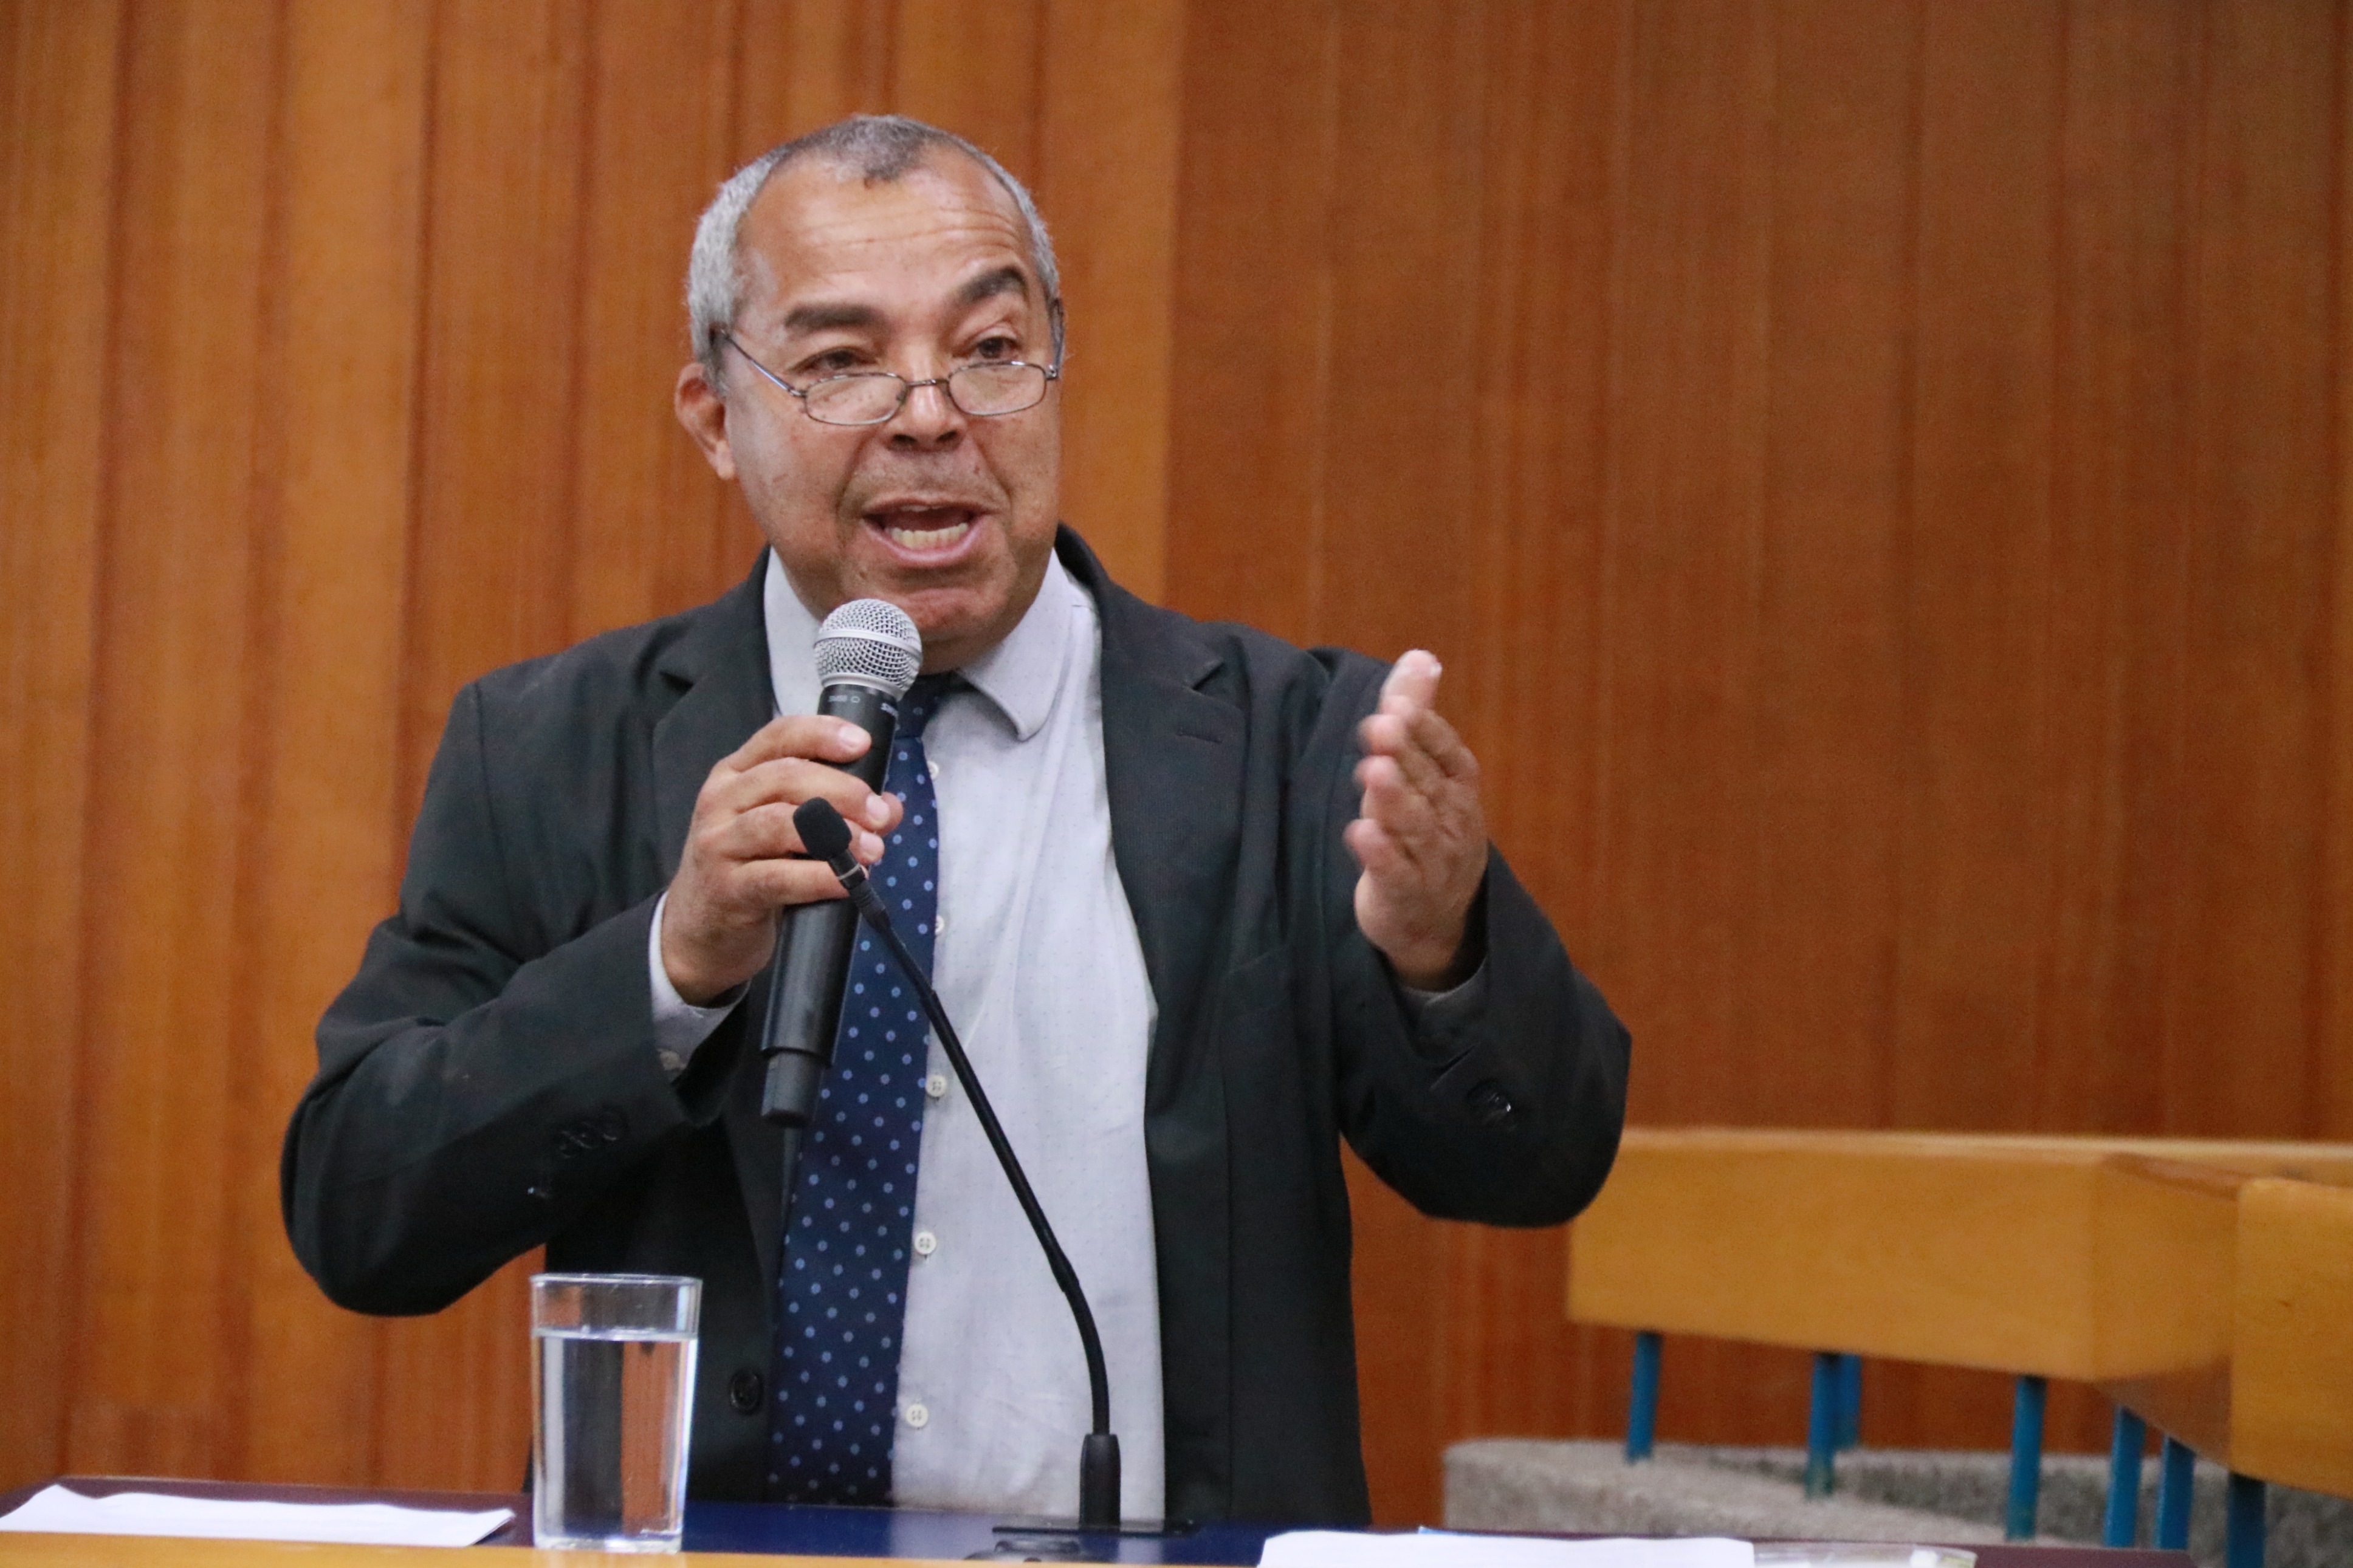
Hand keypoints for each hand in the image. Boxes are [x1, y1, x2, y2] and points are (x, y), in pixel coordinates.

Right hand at [661, 716, 903, 1003]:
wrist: (701, 929)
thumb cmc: (749, 868)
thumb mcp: (786, 831)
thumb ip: (837, 811)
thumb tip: (890, 806)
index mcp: (736, 774)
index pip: (778, 737)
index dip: (821, 734)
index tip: (862, 743)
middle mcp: (721, 801)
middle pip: (784, 776)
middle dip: (841, 790)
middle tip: (879, 813)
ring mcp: (718, 844)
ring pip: (778, 823)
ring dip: (834, 834)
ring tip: (872, 849)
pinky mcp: (726, 888)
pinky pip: (776, 877)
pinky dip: (817, 877)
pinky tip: (845, 881)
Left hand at [1344, 651, 1486, 989]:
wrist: (1436, 918)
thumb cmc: (1425, 828)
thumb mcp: (1423, 772)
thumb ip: (1417, 715)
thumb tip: (1421, 657)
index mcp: (1458, 788)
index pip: (1447, 753)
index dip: (1425, 729)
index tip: (1397, 704)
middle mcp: (1452, 822)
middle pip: (1428, 784)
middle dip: (1405, 754)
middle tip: (1381, 725)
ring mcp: (1434, 861)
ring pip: (1415, 827)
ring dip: (1394, 799)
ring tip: (1373, 771)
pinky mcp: (1406, 893)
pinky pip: (1397, 873)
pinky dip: (1381, 855)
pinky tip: (1360, 833)